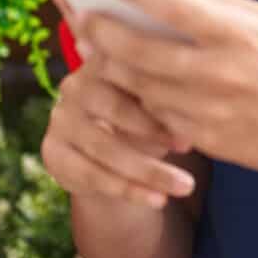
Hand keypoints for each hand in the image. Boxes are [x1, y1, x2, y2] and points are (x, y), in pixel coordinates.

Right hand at [38, 0, 197, 210]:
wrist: (118, 159)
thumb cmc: (151, 115)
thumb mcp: (163, 97)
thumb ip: (172, 81)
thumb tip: (205, 71)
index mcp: (102, 58)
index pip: (124, 67)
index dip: (158, 91)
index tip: (196, 113)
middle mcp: (74, 84)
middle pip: (112, 108)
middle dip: (153, 130)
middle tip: (190, 146)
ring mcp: (59, 119)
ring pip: (103, 147)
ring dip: (146, 170)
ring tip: (183, 186)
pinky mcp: (52, 152)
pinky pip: (91, 174)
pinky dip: (128, 190)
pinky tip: (157, 199)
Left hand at [73, 0, 257, 180]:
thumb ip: (218, 7)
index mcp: (237, 33)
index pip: (169, 4)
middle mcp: (221, 72)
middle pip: (138, 51)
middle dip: (102, 32)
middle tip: (83, 19)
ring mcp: (213, 111)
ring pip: (141, 88)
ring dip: (117, 68)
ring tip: (103, 52)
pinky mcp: (211, 140)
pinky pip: (161, 117)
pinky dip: (146, 101)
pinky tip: (141, 87)